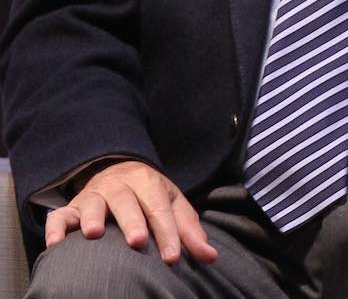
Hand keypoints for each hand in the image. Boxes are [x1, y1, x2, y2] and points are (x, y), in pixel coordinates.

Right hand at [45, 160, 217, 263]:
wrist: (118, 170)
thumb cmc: (149, 195)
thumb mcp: (172, 204)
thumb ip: (189, 230)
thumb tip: (211, 256)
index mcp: (148, 182)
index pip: (159, 207)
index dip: (167, 232)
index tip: (173, 257)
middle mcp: (120, 185)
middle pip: (126, 202)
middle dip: (132, 221)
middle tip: (137, 241)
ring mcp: (94, 195)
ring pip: (92, 204)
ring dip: (92, 217)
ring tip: (94, 233)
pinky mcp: (73, 207)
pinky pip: (61, 215)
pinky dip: (56, 227)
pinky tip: (56, 244)